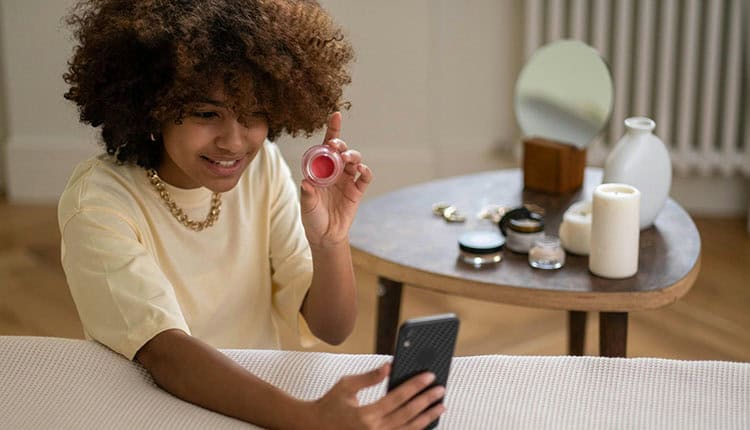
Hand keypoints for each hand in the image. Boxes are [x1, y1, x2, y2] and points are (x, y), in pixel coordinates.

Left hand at [299, 112, 371, 247]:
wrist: (326, 237)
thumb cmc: (312, 219)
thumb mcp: (307, 207)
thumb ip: (307, 195)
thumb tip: (307, 183)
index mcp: (320, 170)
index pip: (326, 146)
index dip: (332, 130)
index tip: (336, 115)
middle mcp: (335, 172)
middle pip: (341, 151)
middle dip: (340, 144)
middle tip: (336, 147)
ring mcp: (347, 181)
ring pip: (354, 161)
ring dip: (352, 155)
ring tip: (348, 158)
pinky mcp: (357, 192)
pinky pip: (364, 178)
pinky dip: (365, 171)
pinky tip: (361, 170)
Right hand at [304, 363, 445, 429]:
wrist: (314, 427)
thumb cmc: (328, 405)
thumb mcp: (346, 386)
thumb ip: (370, 377)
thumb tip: (390, 366)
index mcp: (365, 415)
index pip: (398, 397)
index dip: (415, 386)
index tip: (429, 376)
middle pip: (408, 414)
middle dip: (427, 401)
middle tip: (440, 390)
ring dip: (427, 418)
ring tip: (440, 406)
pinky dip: (415, 429)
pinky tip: (426, 421)